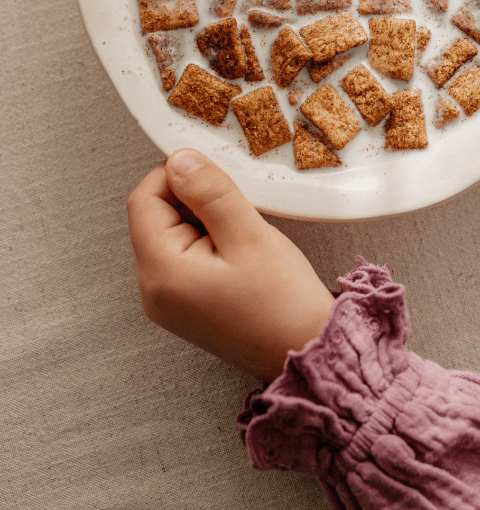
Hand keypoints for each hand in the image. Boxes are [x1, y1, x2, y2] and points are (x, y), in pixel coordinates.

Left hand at [127, 149, 334, 380]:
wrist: (305, 350)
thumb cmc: (282, 301)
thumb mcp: (248, 233)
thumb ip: (209, 191)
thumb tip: (180, 159)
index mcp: (161, 272)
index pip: (144, 200)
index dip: (175, 175)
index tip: (213, 172)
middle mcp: (153, 290)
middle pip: (154, 216)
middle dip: (190, 198)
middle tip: (235, 204)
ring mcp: (167, 301)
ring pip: (170, 234)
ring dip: (201, 217)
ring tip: (240, 230)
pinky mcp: (184, 305)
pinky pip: (183, 255)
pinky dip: (207, 239)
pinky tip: (238, 247)